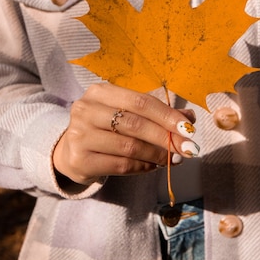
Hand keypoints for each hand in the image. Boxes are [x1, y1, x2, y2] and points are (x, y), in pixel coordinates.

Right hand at [52, 83, 198, 185]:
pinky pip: (121, 165)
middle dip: (166, 138)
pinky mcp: (80, 160)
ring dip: (157, 155)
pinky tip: (154, 166)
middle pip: (135, 124)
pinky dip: (143, 167)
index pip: (140, 102)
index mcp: (100, 92)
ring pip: (129, 147)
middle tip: (188, 149)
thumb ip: (156, 113)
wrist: (70, 151)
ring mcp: (79, 135)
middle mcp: (86, 110)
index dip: (167, 116)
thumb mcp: (126, 114)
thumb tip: (189, 118)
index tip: (189, 129)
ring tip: (173, 159)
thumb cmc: (104, 128)